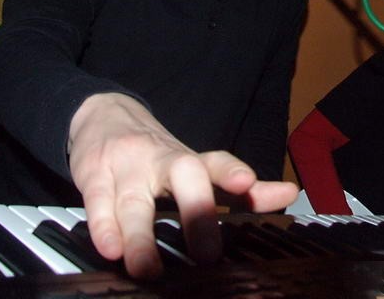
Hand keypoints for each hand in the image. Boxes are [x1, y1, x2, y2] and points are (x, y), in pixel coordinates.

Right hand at [68, 92, 297, 278]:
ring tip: (147, 270)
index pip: (215, 162)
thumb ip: (238, 187)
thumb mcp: (195, 166)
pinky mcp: (94, 174)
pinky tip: (110, 249)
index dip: (232, 172)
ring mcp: (127, 166)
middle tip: (208, 254)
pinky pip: (97, 200)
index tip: (247, 183)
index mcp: (189, 160)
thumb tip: (289, 194)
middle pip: (183, 174)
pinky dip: (103, 226)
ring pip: (135, 199)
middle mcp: (162, 159)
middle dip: (196, 211)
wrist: (102, 114)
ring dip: (141, 235)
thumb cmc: (156, 154)